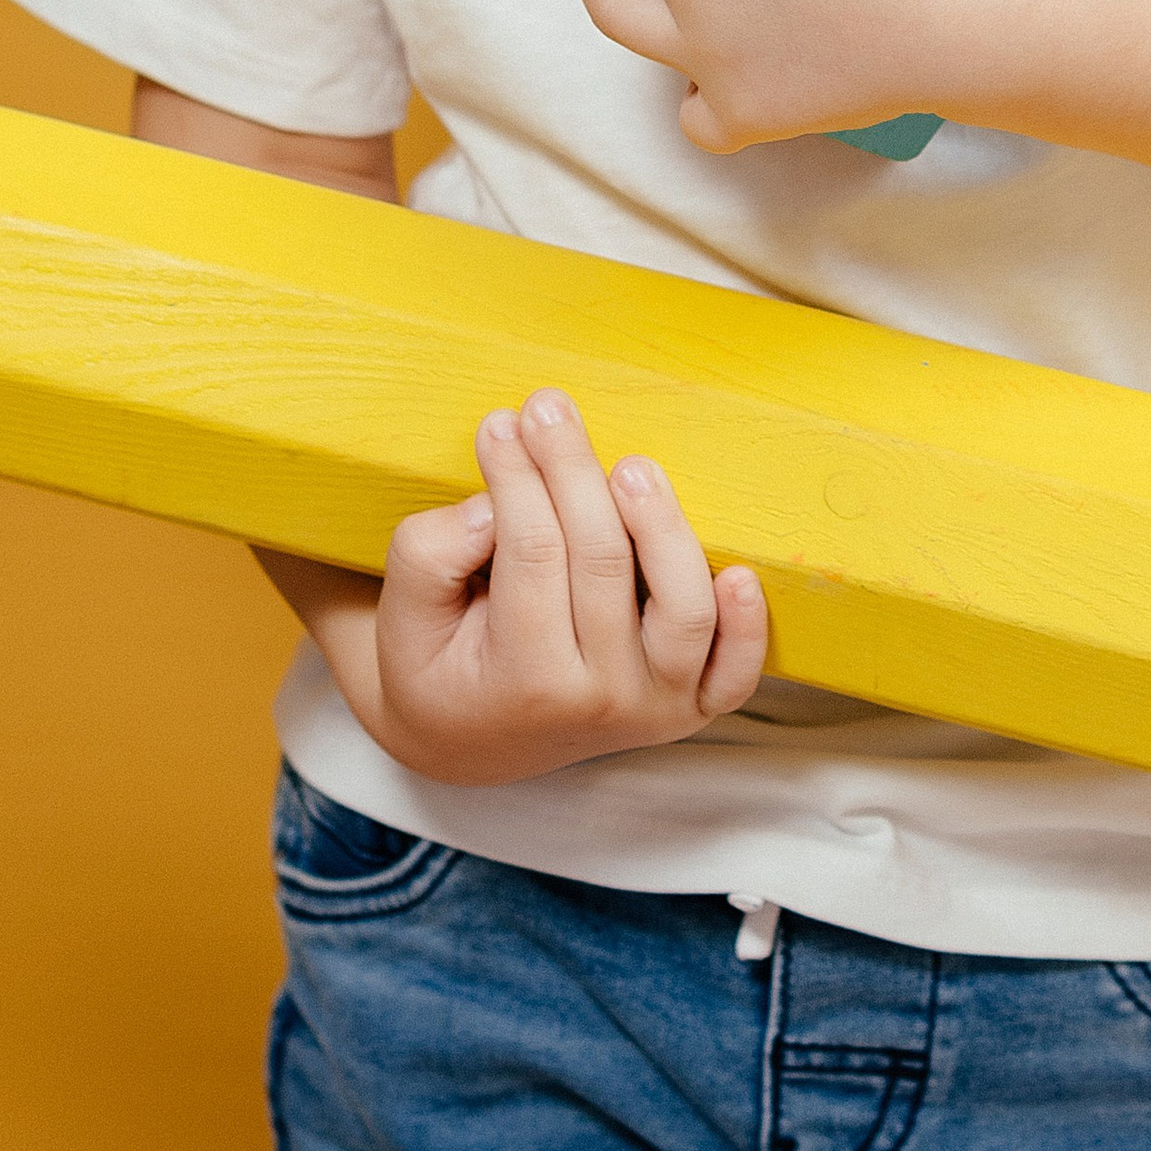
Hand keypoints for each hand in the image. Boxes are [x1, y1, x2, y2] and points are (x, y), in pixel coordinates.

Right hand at [332, 388, 766, 784]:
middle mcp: (597, 702)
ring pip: (681, 609)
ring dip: (663, 526)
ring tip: (631, 466)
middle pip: (602, 563)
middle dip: (572, 471)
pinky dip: (748, 626)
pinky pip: (735, 671)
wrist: (469, 742)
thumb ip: (431, 554)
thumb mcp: (402, 618)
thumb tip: (494, 503)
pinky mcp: (689, 706)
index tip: (501, 423)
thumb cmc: (435, 665)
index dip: (517, 477)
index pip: (531, 553)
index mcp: (523, 683)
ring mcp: (652, 707)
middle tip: (548, 408)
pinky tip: (739, 570)